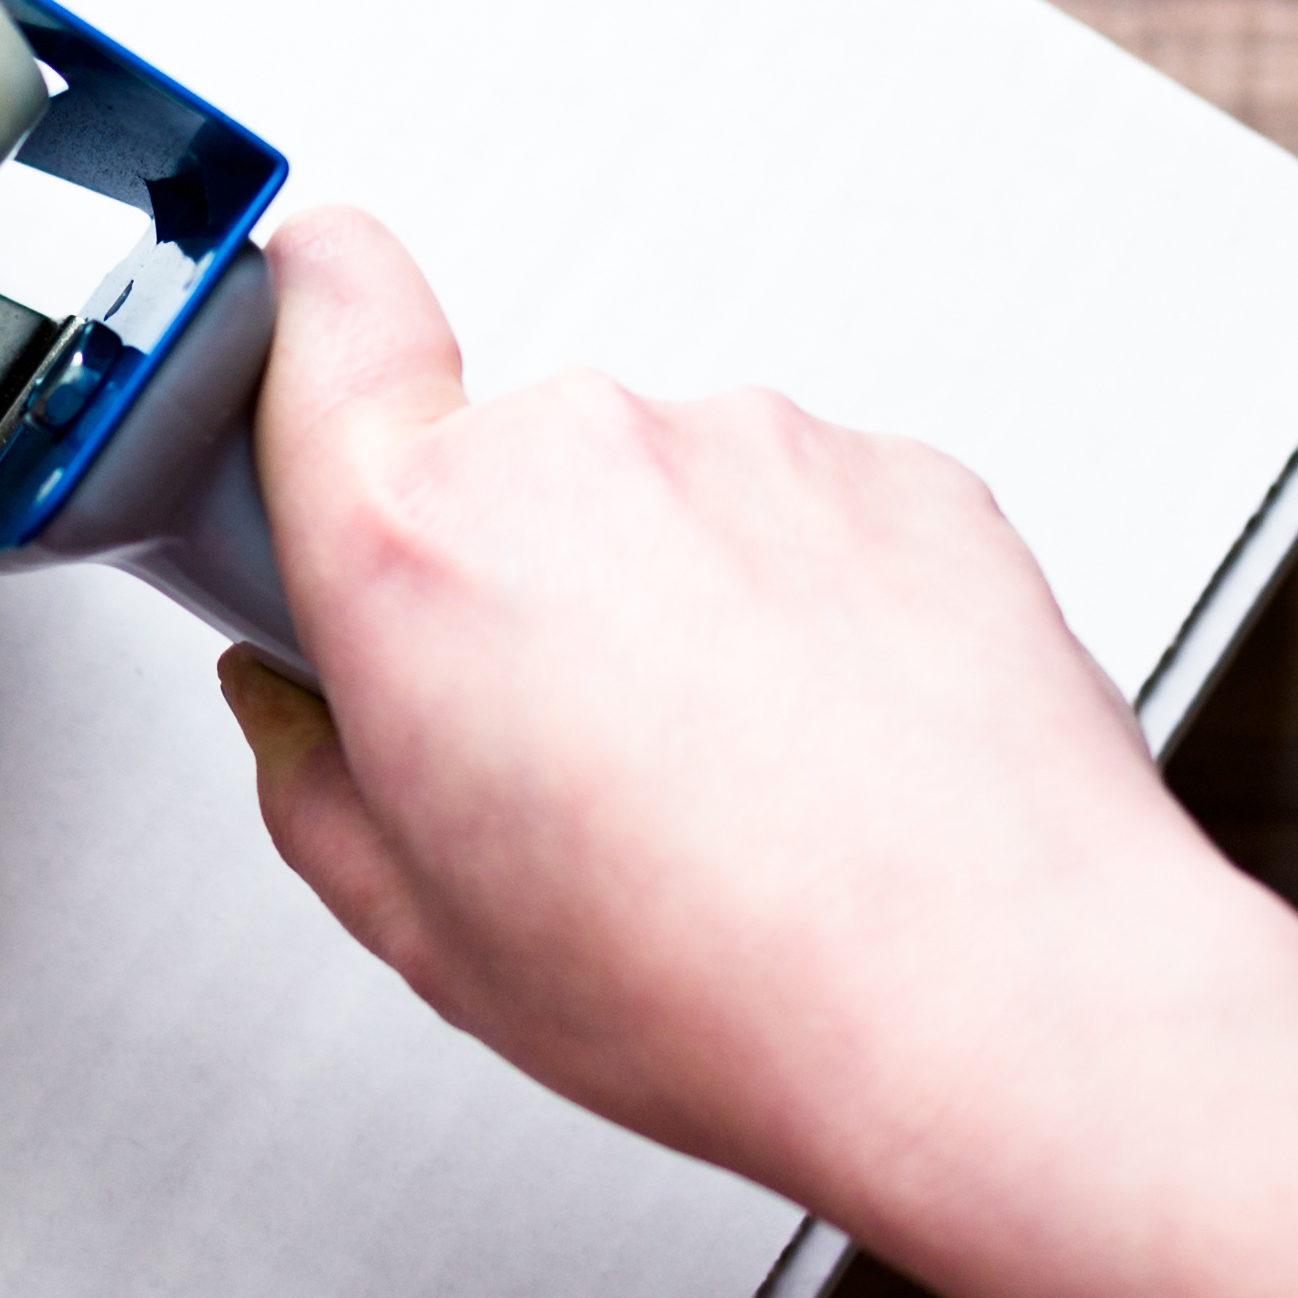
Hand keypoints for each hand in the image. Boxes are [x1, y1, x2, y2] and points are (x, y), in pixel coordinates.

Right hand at [221, 206, 1242, 1216]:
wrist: (997, 999)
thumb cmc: (727, 987)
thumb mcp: (428, 938)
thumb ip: (317, 784)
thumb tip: (299, 714)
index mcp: (420, 548)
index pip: (317, 298)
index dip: (302, 324)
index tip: (309, 388)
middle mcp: (580, 454)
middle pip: (497, 453)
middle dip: (510, 569)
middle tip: (556, 735)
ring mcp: (753, 446)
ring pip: (662, 492)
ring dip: (670, 592)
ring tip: (725, 774)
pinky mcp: (899, 467)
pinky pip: (804, 514)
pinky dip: (803, 603)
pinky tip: (826, 744)